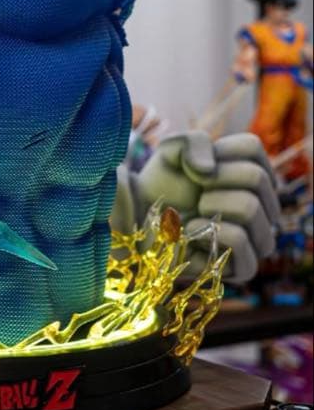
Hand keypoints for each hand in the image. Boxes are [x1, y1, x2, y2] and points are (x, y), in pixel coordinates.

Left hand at [136, 131, 279, 281]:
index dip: (216, 151)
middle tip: (196, 191)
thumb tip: (208, 172)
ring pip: (250, 207)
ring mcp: (260, 238)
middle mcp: (266, 206)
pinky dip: (206, 231)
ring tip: (197, 211)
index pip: (252, 148)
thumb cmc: (164, 182)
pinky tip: (192, 232)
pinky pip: (240, 239)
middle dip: (215, 179)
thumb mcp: (174, 149)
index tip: (197, 165)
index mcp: (255, 174)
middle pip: (256, 177)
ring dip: (210, 204)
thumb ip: (193, 142)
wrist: (143, 216)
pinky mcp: (247, 267)